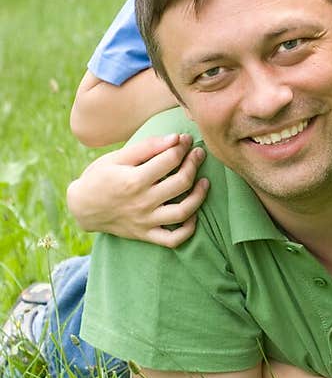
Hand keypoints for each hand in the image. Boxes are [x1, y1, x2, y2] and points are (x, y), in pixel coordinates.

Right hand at [66, 133, 208, 246]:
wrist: (81, 207)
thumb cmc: (99, 177)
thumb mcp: (117, 157)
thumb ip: (147, 147)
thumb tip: (175, 138)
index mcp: (134, 180)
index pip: (169, 160)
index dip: (181, 146)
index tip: (185, 139)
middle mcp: (142, 202)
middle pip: (181, 183)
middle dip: (194, 164)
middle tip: (198, 153)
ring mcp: (145, 221)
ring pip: (183, 212)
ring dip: (199, 196)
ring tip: (205, 182)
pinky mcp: (146, 235)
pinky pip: (174, 239)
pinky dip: (189, 229)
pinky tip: (193, 214)